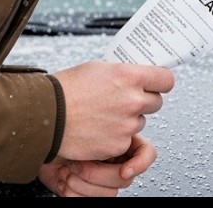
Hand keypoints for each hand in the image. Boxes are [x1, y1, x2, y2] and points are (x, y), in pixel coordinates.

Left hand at [38, 134, 157, 196]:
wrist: (37, 143)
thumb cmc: (59, 129)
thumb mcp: (87, 121)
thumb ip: (109, 122)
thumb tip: (124, 130)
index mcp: (122, 141)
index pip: (147, 154)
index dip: (140, 164)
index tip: (125, 170)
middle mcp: (115, 161)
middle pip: (125, 178)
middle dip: (98, 173)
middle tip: (80, 162)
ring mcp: (102, 178)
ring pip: (109, 192)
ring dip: (84, 182)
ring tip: (70, 169)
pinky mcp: (87, 191)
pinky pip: (88, 199)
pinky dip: (73, 190)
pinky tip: (65, 178)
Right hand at [53, 61, 174, 162]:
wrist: (46, 116)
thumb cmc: (66, 90)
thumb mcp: (99, 68)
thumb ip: (123, 73)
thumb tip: (136, 75)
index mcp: (130, 76)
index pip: (166, 80)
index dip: (161, 82)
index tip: (158, 84)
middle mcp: (133, 100)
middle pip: (156, 102)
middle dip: (144, 101)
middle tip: (125, 101)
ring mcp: (127, 124)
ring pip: (140, 122)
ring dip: (128, 120)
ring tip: (104, 114)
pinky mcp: (118, 144)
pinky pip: (126, 139)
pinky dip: (115, 137)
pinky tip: (98, 129)